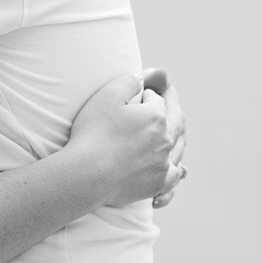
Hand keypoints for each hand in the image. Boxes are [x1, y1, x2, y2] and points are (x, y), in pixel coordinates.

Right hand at [66, 72, 182, 207]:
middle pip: (170, 122)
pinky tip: (170, 167)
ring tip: (164, 137)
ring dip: (170, 139)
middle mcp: (165, 139)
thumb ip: (128, 81)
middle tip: (154, 111)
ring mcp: (163, 163)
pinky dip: (173, 170)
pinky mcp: (158, 183)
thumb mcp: (106, 95)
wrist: (87, 175)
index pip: (157, 100)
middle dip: (165, 113)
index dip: (147, 96)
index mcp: (156, 116)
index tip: (137, 97)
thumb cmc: (94, 133)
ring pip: (175, 148)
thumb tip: (139, 79)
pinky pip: (173, 175)